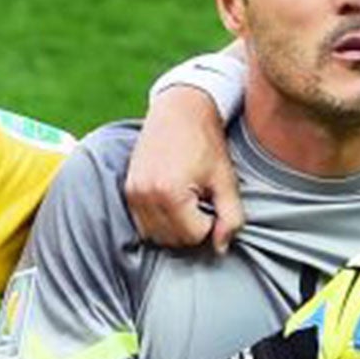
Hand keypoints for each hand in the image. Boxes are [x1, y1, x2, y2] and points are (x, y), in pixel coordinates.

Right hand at [126, 87, 244, 251]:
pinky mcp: (128, 190)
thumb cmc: (207, 144)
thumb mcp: (226, 180)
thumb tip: (221, 248)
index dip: (210, 223)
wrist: (180, 110)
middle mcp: (145, 195)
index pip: (194, 236)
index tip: (213, 199)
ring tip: (188, 199)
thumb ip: (231, 217)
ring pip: (157, 236)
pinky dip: (161, 221)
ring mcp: (133, 193)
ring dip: (176, 227)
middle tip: (202, 199)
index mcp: (170, 193)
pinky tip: (174, 200)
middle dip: (192, 227)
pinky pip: (144, 225)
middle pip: (174, 239)